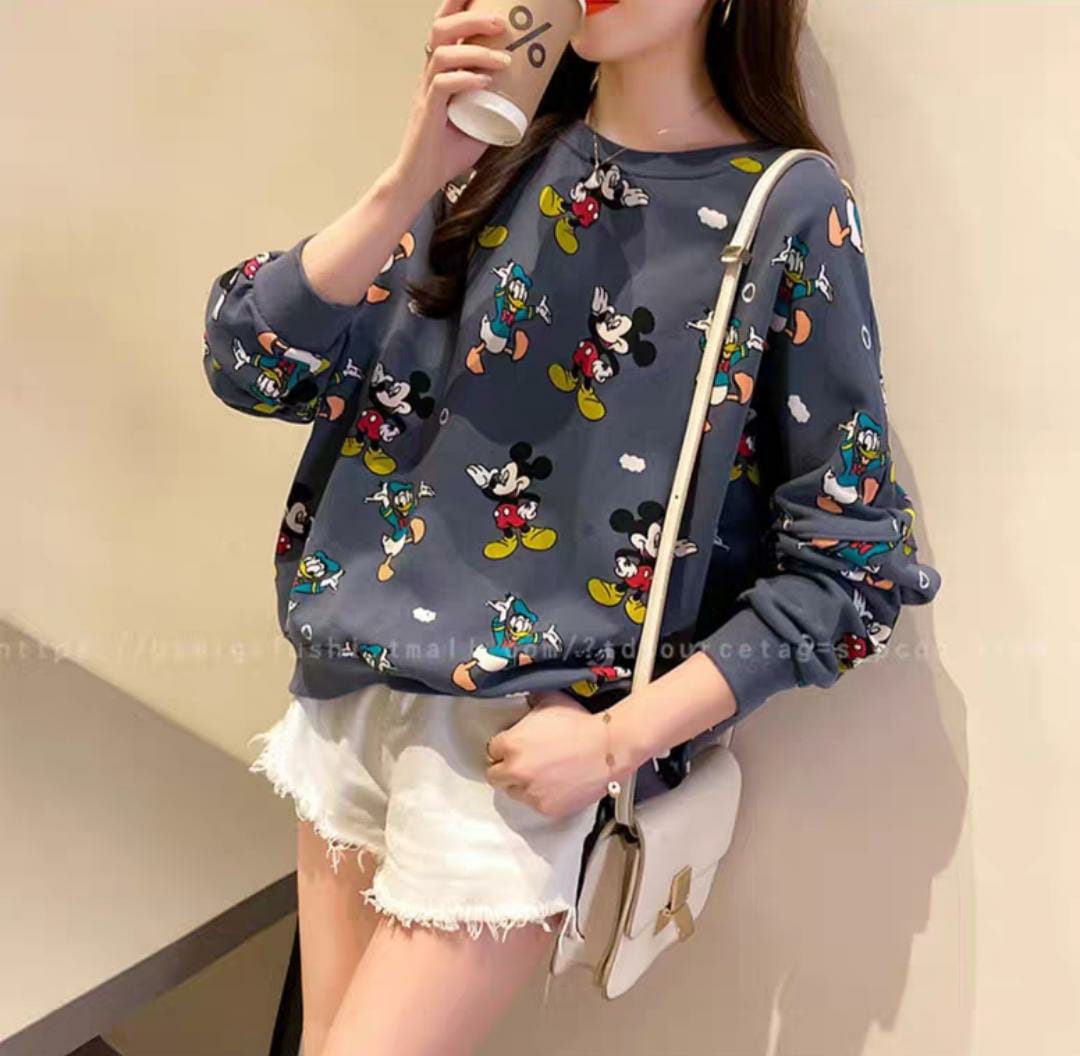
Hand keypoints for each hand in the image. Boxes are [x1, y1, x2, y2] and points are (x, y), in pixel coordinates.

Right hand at [389, 0, 512, 199]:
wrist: (421, 180)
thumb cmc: (445, 153)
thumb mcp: (480, 124)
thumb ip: (496, 107)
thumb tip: (529, 97)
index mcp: (440, 72)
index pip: (445, 28)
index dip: (458, 6)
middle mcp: (430, 76)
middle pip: (441, 29)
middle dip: (471, 18)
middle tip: (501, 21)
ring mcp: (426, 92)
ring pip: (443, 54)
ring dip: (476, 51)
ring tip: (503, 58)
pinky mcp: (427, 112)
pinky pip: (442, 85)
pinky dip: (465, 79)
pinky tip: (484, 82)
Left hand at [485, 689, 643, 818]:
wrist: (609, 747)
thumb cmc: (581, 723)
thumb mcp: (550, 701)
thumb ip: (529, 703)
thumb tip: (525, 702)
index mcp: (511, 743)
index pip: (492, 749)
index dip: (503, 747)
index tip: (512, 747)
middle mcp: (516, 770)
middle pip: (495, 775)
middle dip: (505, 769)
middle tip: (521, 763)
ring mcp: (531, 792)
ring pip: (514, 792)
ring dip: (522, 784)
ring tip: (541, 773)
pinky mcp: (547, 808)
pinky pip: (535, 804)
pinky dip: (541, 796)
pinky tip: (555, 783)